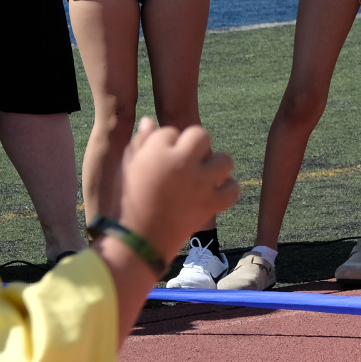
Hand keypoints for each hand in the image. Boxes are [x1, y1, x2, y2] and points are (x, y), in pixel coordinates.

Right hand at [115, 118, 239, 265]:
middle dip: (196, 147)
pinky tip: (214, 194)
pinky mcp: (212, 202)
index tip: (162, 160)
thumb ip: (140, 143)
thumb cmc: (128, 203)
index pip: (172, 132)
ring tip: (203, 178)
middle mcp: (180, 161)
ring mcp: (200, 182)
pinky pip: (233, 188)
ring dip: (216, 167)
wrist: (137, 241)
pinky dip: (227, 191)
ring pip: (224, 159)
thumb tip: (150, 120)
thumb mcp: (127, 170)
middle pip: (201, 135)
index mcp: (156, 151)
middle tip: (188, 164)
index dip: (168, 144)